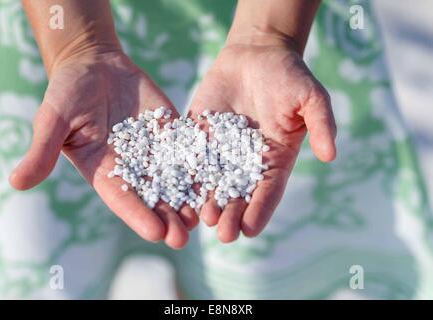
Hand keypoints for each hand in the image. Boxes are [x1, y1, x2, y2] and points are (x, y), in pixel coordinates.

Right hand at [9, 51, 197, 248]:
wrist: (96, 64)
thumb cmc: (69, 90)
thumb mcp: (54, 118)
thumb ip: (43, 150)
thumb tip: (16, 184)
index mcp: (103, 171)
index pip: (122, 199)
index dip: (138, 215)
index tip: (156, 233)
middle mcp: (132, 167)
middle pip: (153, 197)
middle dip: (168, 217)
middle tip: (185, 236)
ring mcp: (154, 151)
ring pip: (174, 179)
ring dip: (188, 198)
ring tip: (205, 216)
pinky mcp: (171, 133)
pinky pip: (187, 150)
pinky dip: (200, 165)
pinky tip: (216, 179)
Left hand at [189, 41, 335, 241]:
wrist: (256, 53)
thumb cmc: (288, 75)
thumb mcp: (311, 98)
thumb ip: (321, 124)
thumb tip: (331, 156)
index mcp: (274, 158)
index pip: (268, 190)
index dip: (260, 210)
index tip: (251, 229)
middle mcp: (246, 161)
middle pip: (239, 194)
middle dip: (232, 214)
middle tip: (224, 234)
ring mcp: (221, 150)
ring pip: (213, 182)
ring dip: (208, 202)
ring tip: (202, 220)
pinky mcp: (200, 136)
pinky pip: (192, 158)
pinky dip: (186, 175)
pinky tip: (177, 193)